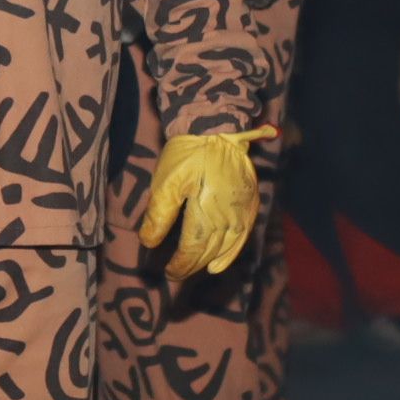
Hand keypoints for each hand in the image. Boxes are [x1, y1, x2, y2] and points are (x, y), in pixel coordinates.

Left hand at [141, 127, 273, 277]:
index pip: (193, 249)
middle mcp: (228, 216)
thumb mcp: (166, 182)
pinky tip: (221, 261)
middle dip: (193, 264)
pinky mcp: (251, 202)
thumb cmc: (187, 154)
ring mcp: (242, 211)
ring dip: (211, 260)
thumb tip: (149, 243)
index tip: (168, 271)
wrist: (216, 127)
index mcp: (206, 212)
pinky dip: (232, 252)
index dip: (180, 264)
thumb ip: (159, 216)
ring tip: (199, 269)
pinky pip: (243, 235)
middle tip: (177, 272)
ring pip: (227, 246)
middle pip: (210, 250)